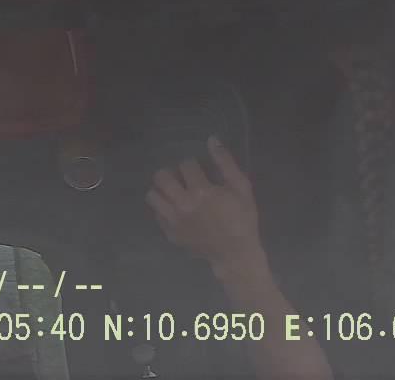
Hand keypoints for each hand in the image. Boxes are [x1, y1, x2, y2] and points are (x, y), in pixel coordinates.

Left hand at [147, 137, 264, 273]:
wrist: (235, 254)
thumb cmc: (242, 218)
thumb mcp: (241, 188)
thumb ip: (225, 163)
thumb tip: (211, 139)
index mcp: (201, 191)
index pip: (186, 164)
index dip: (195, 165)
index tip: (202, 172)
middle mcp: (182, 204)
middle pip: (161, 176)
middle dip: (173, 173)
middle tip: (184, 180)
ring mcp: (173, 221)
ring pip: (153, 195)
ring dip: (164, 190)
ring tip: (177, 194)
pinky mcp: (170, 233)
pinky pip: (157, 214)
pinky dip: (164, 208)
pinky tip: (178, 211)